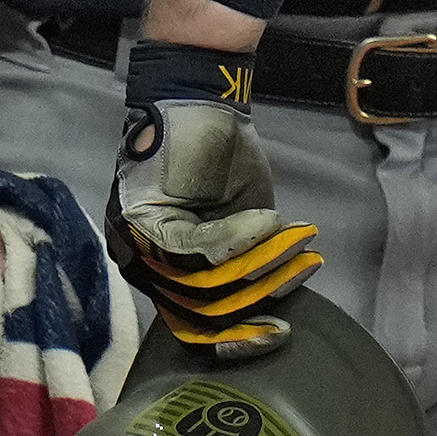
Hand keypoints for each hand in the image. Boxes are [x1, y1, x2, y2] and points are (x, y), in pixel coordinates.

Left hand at [112, 48, 322, 355]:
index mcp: (159, 269)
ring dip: (259, 265)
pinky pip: (198, 248)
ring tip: (295, 242)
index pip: (191, 325)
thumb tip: (265, 305)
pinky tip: (271, 221)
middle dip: (258, 299)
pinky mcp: (143, 216)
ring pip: (200, 284)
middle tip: (301, 275)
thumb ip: (241, 262)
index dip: (237, 338)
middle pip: (197, 312)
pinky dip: (240, 238)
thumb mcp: (238, 221)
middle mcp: (137, 263)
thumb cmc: (220, 156)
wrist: (198, 98)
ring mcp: (135, 242)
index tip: (279, 334)